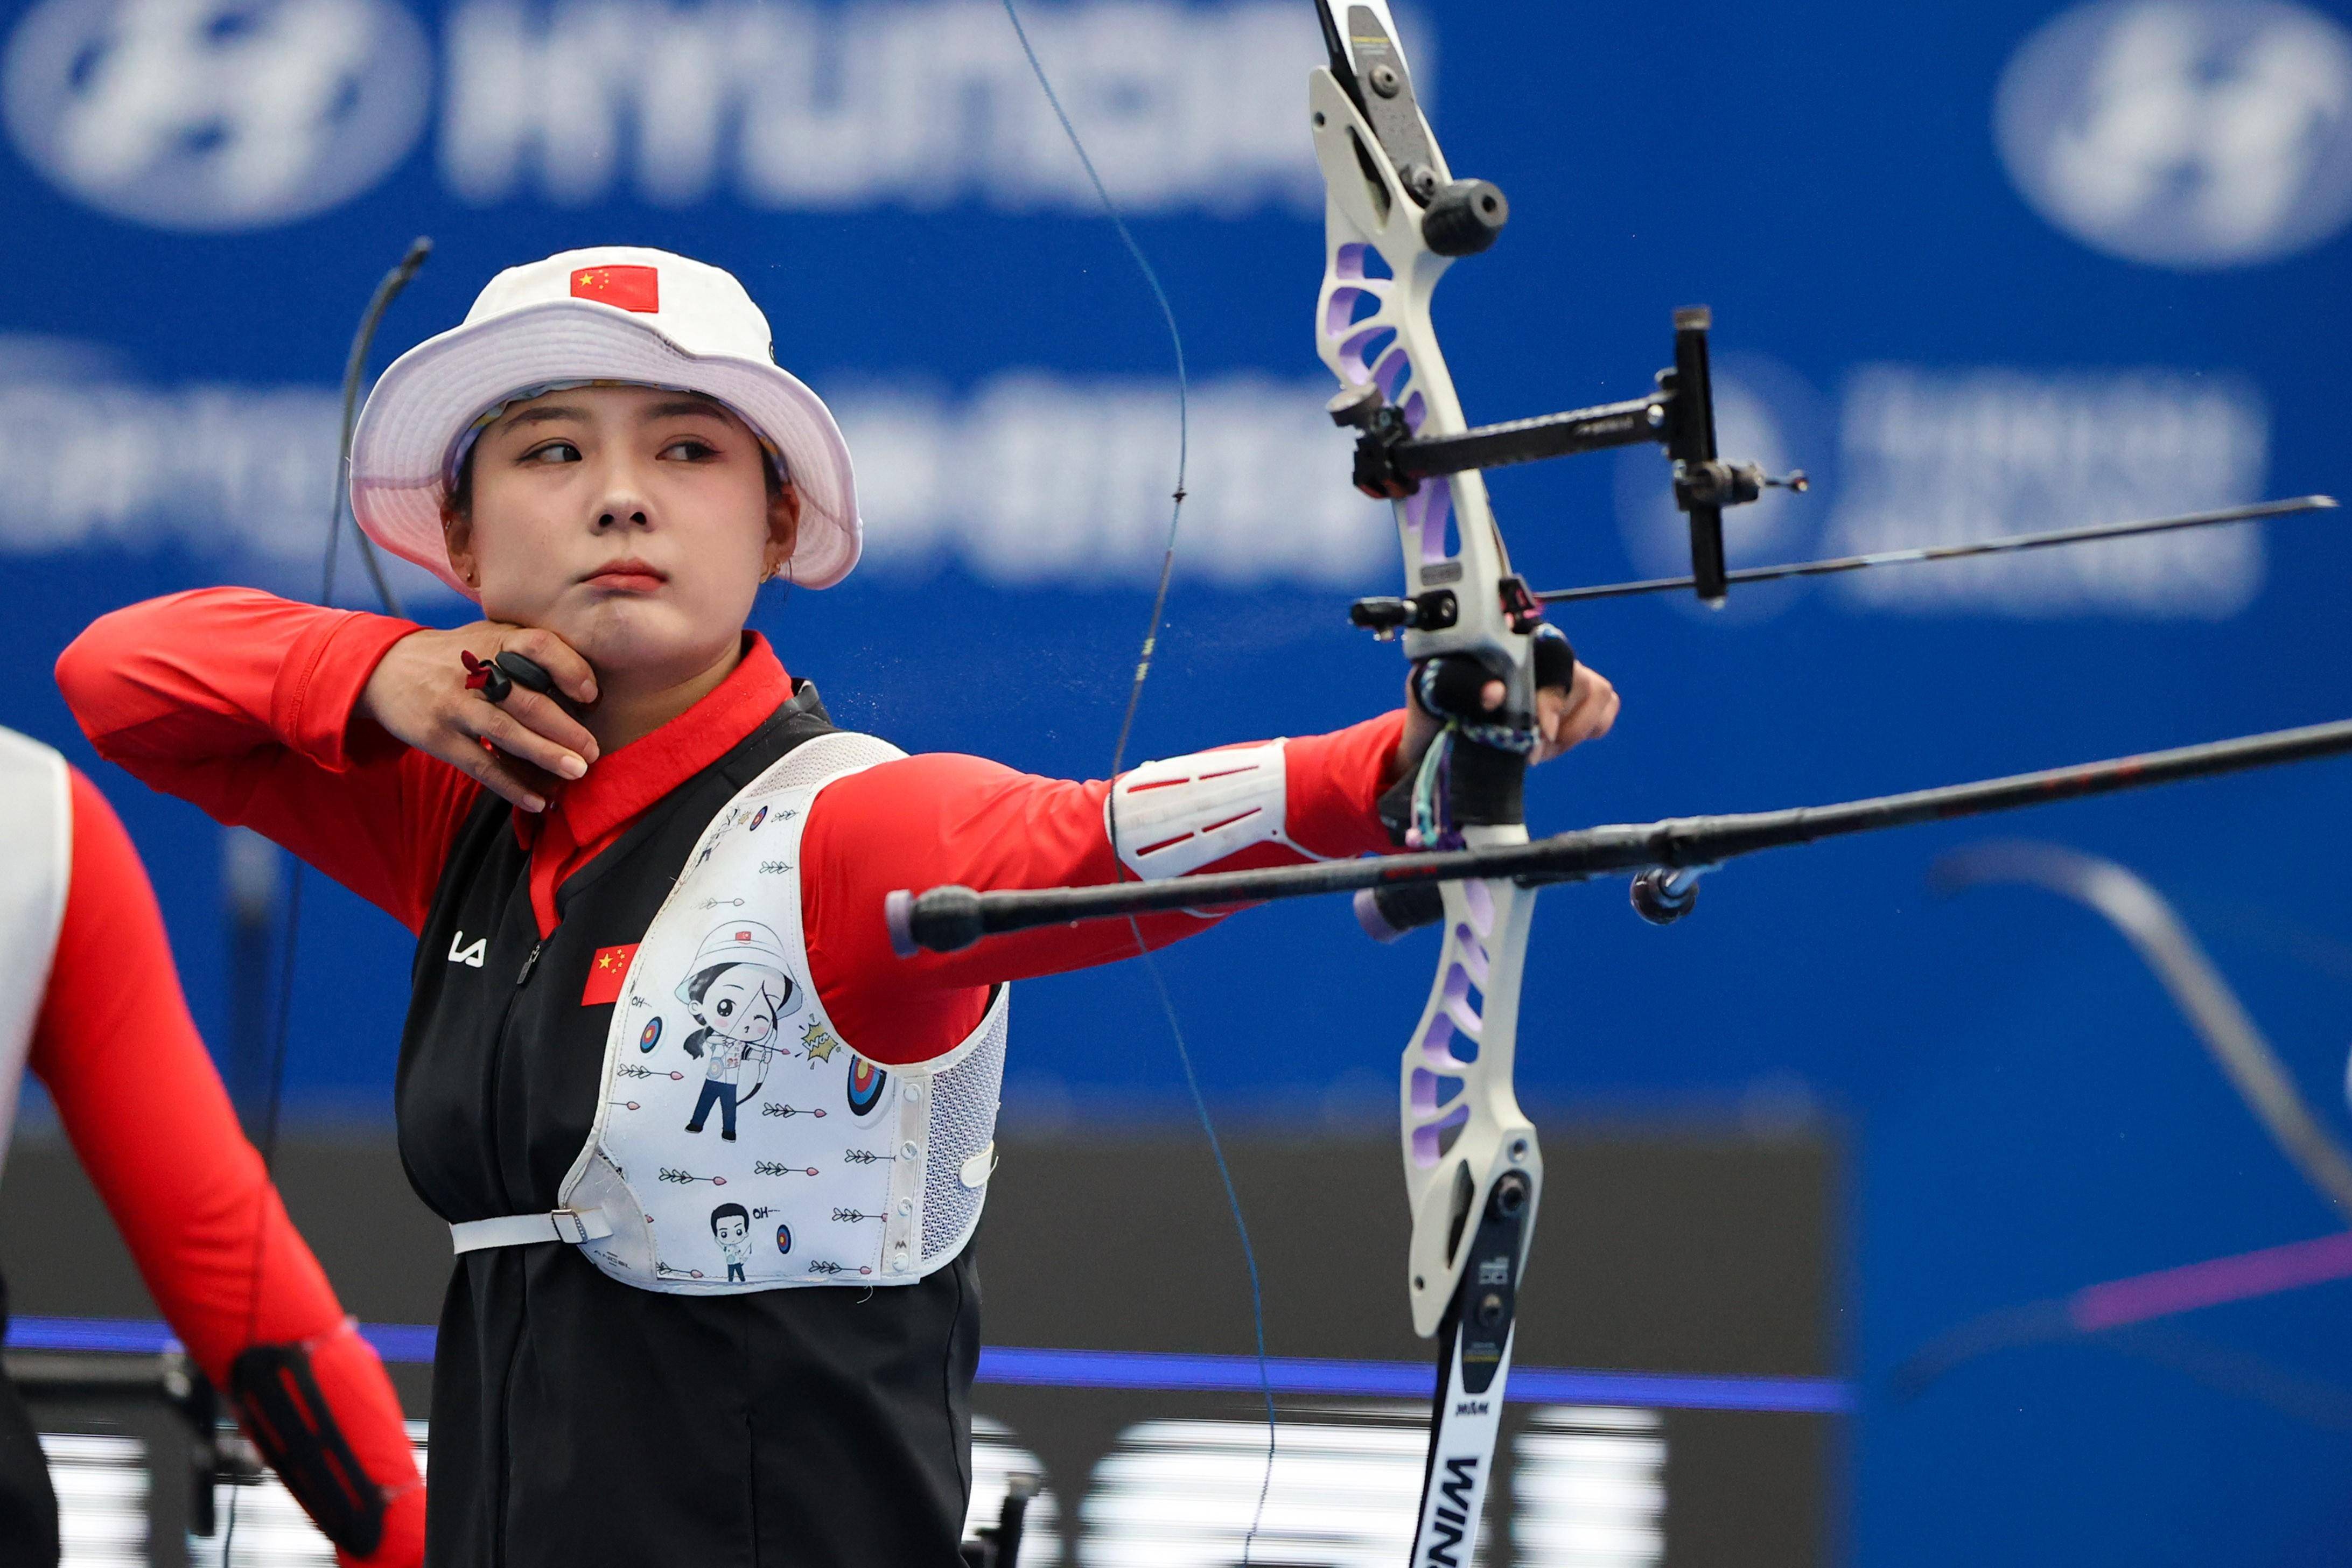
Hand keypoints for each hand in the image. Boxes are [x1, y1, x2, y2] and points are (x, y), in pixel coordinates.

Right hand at [359, 624, 600, 812]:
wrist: (385, 668)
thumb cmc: (455, 656)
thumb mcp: (487, 637)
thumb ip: (527, 651)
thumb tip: (586, 682)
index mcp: (493, 641)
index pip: (537, 646)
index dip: (568, 668)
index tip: (591, 693)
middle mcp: (475, 673)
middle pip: (525, 699)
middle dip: (565, 728)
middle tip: (593, 751)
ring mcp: (455, 706)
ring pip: (506, 733)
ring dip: (544, 755)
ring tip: (577, 772)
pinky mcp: (439, 737)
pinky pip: (481, 765)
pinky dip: (511, 786)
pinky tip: (537, 802)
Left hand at [1394, 657, 1618, 779]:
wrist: (1434, 734)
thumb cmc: (1434, 704)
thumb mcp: (1432, 692)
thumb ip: (1458, 686)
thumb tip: (1496, 693)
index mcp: (1509, 641)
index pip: (1554, 652)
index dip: (1554, 694)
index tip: (1541, 730)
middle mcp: (1541, 653)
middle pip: (1581, 680)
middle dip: (1559, 724)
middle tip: (1528, 750)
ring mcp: (1560, 676)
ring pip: (1599, 694)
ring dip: (1573, 730)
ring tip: (1537, 748)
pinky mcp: (1574, 700)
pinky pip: (1606, 707)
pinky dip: (1588, 728)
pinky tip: (1553, 742)